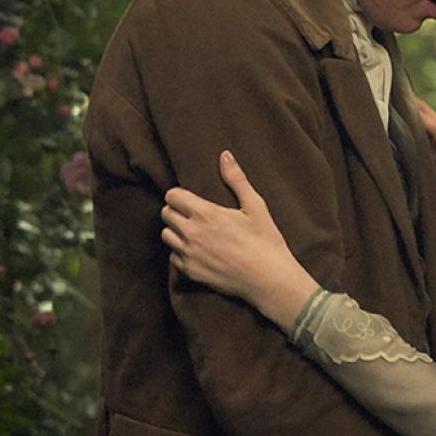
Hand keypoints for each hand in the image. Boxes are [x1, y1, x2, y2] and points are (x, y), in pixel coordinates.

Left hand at [160, 151, 319, 330]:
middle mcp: (191, 233)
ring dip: (176, 231)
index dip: (180, 195)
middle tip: (192, 215)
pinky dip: (181, 252)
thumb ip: (236, 179)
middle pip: (166, 214)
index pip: (172, 196)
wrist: (269, 279)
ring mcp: (189, 254)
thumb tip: (225, 155)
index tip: (191, 199)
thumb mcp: (255, 206)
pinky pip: (173, 257)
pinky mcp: (190, 272)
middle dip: (176, 211)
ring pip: (166, 235)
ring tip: (193, 232)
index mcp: (205, 213)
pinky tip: (197, 251)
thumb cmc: (265, 241)